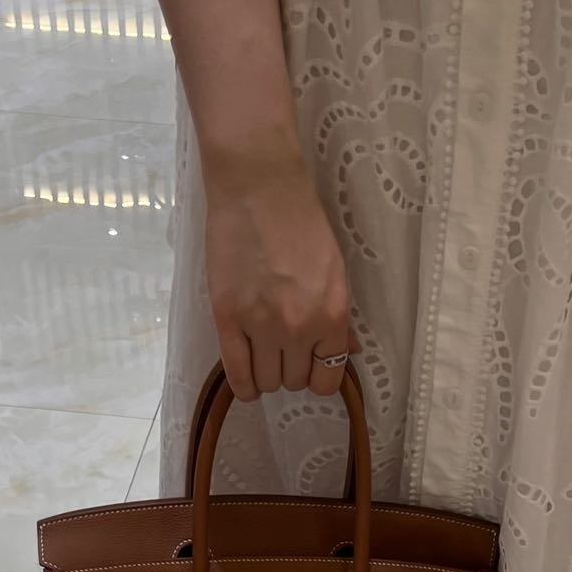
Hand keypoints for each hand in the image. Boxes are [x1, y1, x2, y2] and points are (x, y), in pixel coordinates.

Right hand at [203, 139, 352, 400]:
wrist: (259, 186)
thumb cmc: (301, 222)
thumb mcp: (334, 270)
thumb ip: (338, 317)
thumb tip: (344, 352)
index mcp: (331, 315)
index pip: (328, 378)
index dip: (318, 376)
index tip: (309, 365)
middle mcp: (299, 328)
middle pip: (293, 381)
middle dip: (290, 368)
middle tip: (282, 347)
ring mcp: (260, 325)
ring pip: (266, 381)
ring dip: (266, 373)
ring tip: (261, 353)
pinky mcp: (227, 318)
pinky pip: (237, 374)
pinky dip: (243, 385)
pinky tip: (244, 380)